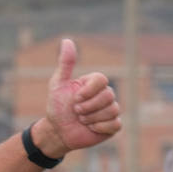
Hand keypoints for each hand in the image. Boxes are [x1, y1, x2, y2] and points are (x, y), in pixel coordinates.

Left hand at [37, 39, 121, 156]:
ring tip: (81, 120)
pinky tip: (90, 128)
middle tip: (76, 111)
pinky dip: (100, 128)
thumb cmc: (57, 107)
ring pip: (112, 110)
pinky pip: (115, 124)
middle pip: (108, 96)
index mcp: (94, 83)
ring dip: (91, 118)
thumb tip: (67, 40)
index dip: (89, 91)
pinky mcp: (113, 126)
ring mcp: (110, 110)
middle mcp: (105, 94)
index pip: (102, 80)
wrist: (58, 131)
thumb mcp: (58, 84)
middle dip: (88, 107)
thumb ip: (65, 63)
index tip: (75, 98)